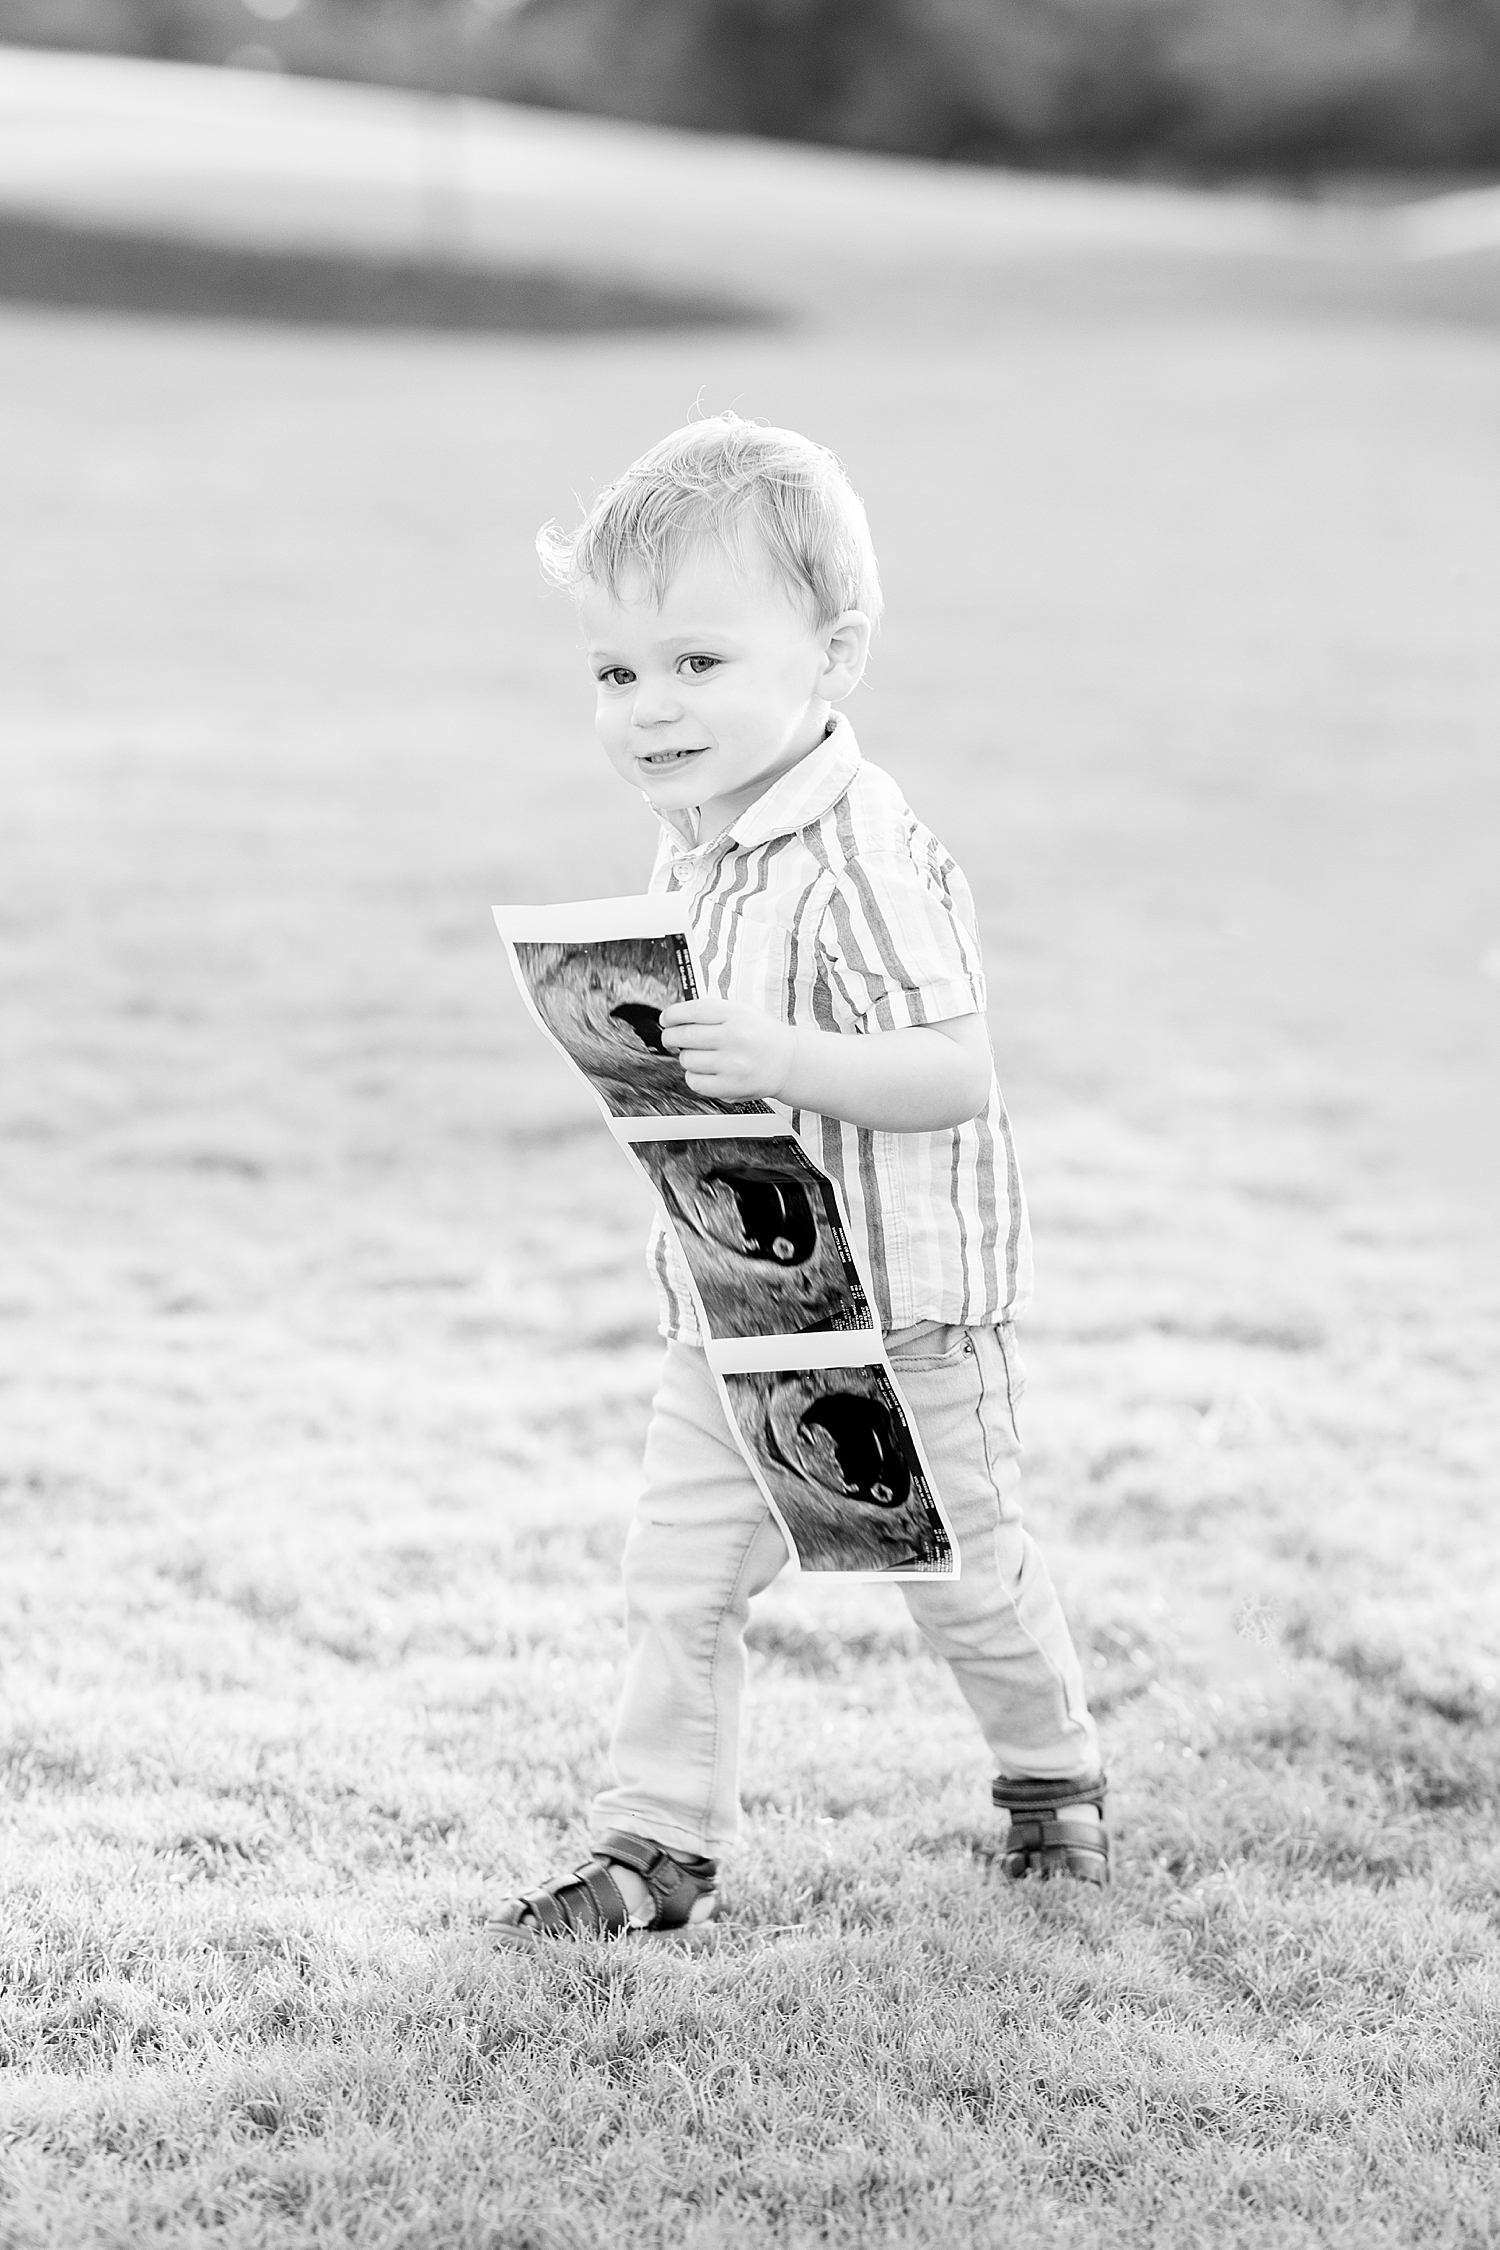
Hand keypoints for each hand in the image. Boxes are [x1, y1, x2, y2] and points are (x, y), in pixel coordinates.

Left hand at [658, 999, 796, 1101]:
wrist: (788, 1062)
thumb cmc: (763, 1036)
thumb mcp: (743, 1012)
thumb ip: (712, 1012)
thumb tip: (677, 1017)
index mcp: (736, 1014)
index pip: (692, 1011)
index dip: (672, 1015)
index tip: (666, 1019)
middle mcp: (734, 1037)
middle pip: (683, 1035)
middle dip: (671, 1037)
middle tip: (672, 1038)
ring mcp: (731, 1063)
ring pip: (687, 1059)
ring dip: (687, 1057)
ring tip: (699, 1056)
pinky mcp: (730, 1086)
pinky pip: (695, 1081)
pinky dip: (694, 1076)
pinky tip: (704, 1071)